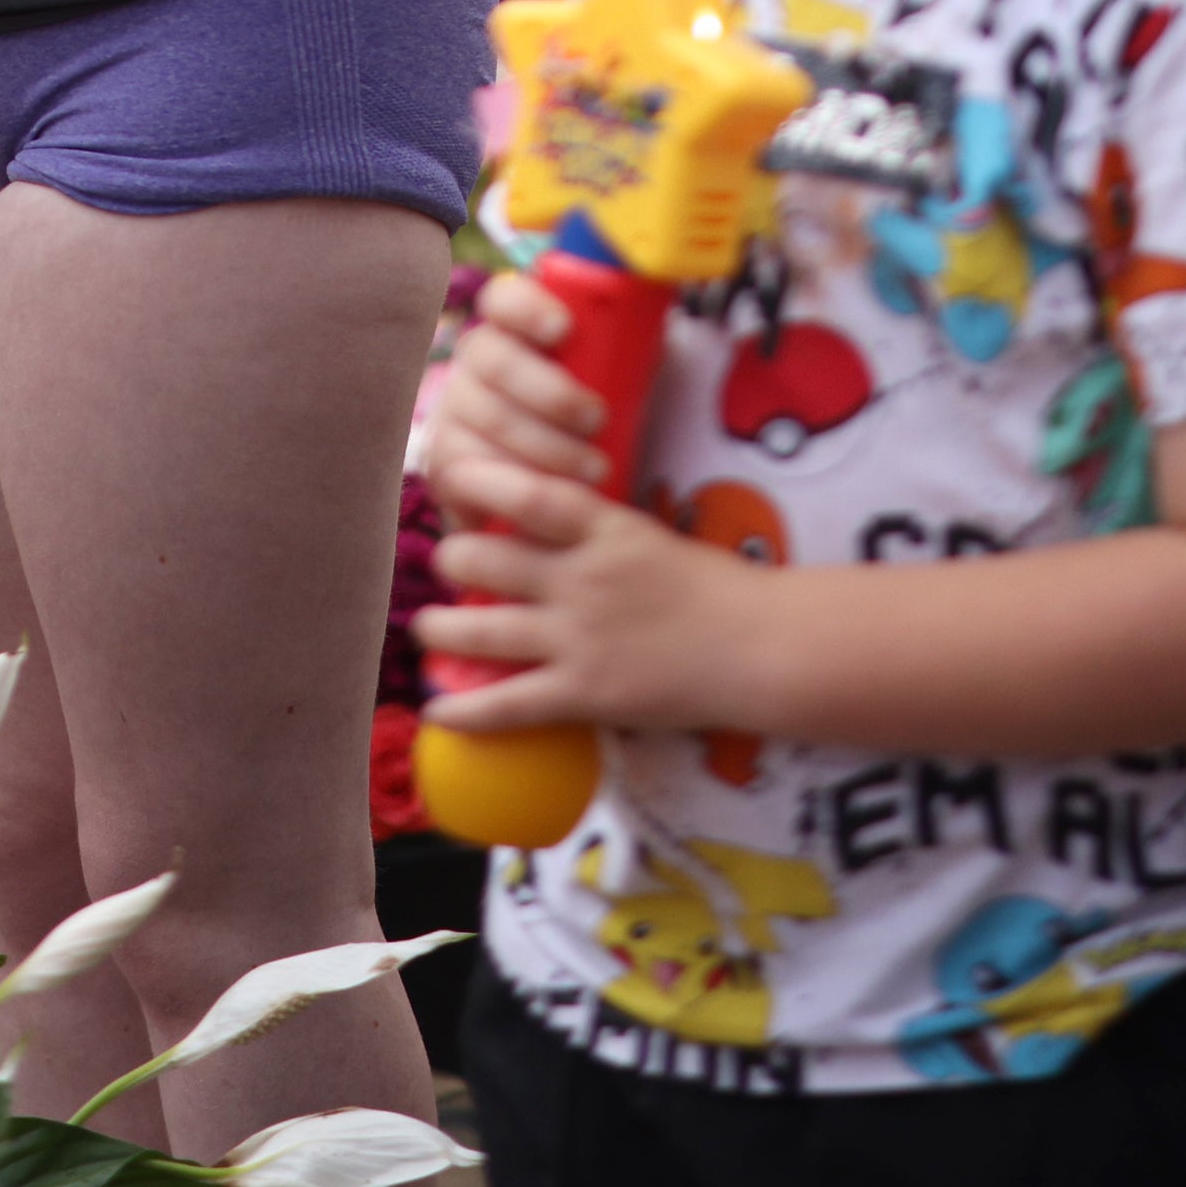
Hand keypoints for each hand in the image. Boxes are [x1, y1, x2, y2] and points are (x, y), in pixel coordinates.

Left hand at [415, 480, 769, 739]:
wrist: (760, 647)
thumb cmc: (712, 588)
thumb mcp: (645, 537)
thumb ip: (589, 529)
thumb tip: (534, 516)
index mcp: (603, 529)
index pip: (526, 493)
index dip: (477, 481)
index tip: (446, 475)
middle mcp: (581, 579)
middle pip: (483, 560)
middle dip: (449, 561)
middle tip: (444, 564)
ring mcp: (579, 638)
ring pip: (480, 632)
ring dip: (438, 632)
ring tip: (425, 630)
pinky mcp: (584, 692)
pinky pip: (508, 704)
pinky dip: (464, 712)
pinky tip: (435, 711)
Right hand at [421, 267, 613, 487]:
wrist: (542, 483)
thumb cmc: (581, 421)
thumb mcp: (601, 379)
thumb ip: (617, 349)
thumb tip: (650, 315)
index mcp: (510, 330)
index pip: (504, 299)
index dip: (527, 307)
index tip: (564, 328)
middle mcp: (472, 363)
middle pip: (497, 361)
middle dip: (552, 392)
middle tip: (598, 419)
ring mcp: (451, 411)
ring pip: (494, 420)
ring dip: (550, 448)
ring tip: (597, 469)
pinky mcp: (444, 462)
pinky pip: (476, 470)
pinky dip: (522, 484)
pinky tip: (556, 496)